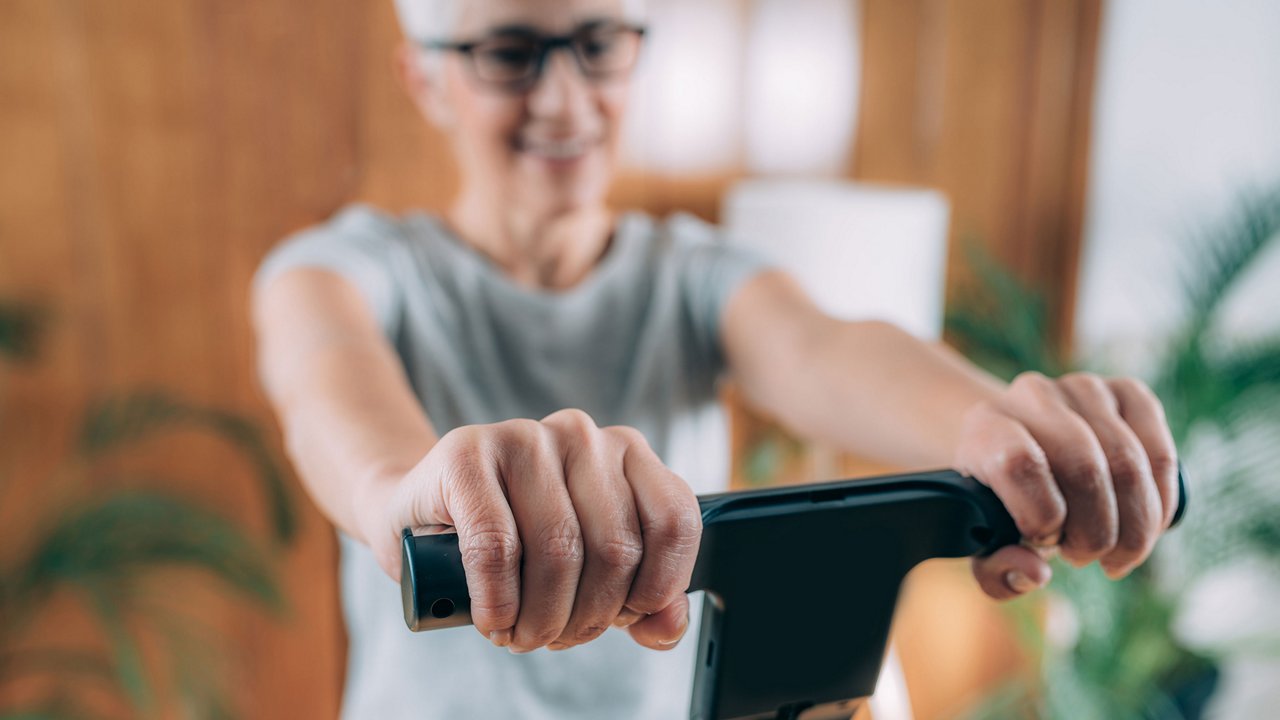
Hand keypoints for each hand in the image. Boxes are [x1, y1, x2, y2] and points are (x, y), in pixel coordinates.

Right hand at [358, 409, 701, 652]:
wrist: (421, 517)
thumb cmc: (517, 544)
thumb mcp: (589, 571)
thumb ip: (641, 600)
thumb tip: (666, 627)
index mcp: (627, 452)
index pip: (673, 521)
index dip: (655, 587)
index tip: (622, 617)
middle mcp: (582, 434)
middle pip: (615, 548)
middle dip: (587, 617)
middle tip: (556, 636)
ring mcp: (525, 437)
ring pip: (558, 551)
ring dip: (540, 619)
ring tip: (521, 635)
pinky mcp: (467, 453)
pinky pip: (496, 547)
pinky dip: (498, 602)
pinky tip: (493, 619)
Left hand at [954, 372, 1179, 598]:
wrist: (1022, 450)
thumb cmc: (1004, 505)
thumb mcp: (987, 542)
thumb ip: (997, 571)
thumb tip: (1038, 573)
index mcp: (985, 426)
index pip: (1018, 464)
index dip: (1040, 517)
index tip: (1042, 542)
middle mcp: (1032, 395)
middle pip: (1084, 469)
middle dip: (1095, 534)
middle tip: (1084, 557)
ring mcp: (1083, 389)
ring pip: (1129, 466)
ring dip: (1132, 529)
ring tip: (1114, 553)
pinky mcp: (1127, 393)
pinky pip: (1162, 456)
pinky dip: (1161, 506)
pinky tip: (1145, 529)